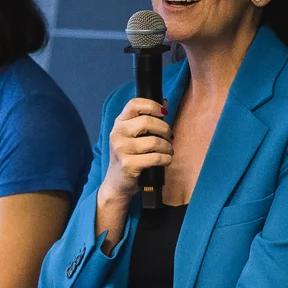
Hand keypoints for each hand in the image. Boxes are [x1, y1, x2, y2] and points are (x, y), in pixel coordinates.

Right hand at [99, 97, 170, 211]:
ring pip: (155, 141)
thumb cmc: (129, 158)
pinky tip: (166, 160)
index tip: (163, 113)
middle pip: (148, 122)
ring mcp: (121, 149)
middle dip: (165, 129)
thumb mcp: (133, 137)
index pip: (134, 104)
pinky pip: (156, 158)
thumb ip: (146, 119)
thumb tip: (164, 103)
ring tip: (168, 151)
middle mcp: (117, 134)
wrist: (117, 184)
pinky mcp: (128, 164)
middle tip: (169, 137)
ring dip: (167, 147)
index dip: (152, 105)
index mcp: (119, 123)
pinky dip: (166, 159)